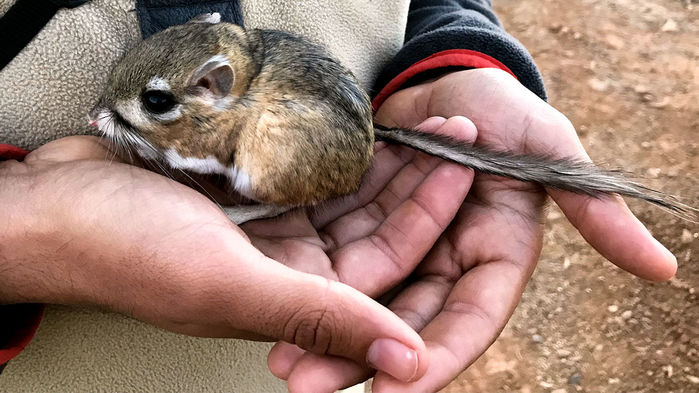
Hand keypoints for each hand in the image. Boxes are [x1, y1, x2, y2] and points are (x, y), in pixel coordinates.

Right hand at [0, 136, 427, 375]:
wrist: (50, 203)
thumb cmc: (126, 252)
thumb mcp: (231, 286)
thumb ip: (322, 320)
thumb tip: (410, 363)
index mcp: (293, 300)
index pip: (386, 263)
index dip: (431, 215)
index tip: (470, 168)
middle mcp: (290, 265)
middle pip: (374, 222)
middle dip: (421, 180)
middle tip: (464, 132)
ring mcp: (271, 223)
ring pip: (349, 191)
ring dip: (390, 158)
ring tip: (434, 120)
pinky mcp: (252, 188)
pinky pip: (312, 164)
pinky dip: (344, 144)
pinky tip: (377, 119)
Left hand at [269, 68, 677, 391]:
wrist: (447, 79)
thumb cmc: (507, 111)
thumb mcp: (551, 153)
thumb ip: (591, 208)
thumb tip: (662, 270)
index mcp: (492, 259)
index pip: (466, 320)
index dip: (435, 357)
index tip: (398, 392)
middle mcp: (441, 264)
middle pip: (402, 321)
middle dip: (359, 357)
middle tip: (309, 386)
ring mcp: (397, 248)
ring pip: (360, 298)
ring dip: (321, 329)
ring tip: (280, 360)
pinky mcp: (360, 225)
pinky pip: (333, 258)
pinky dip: (306, 279)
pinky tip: (270, 302)